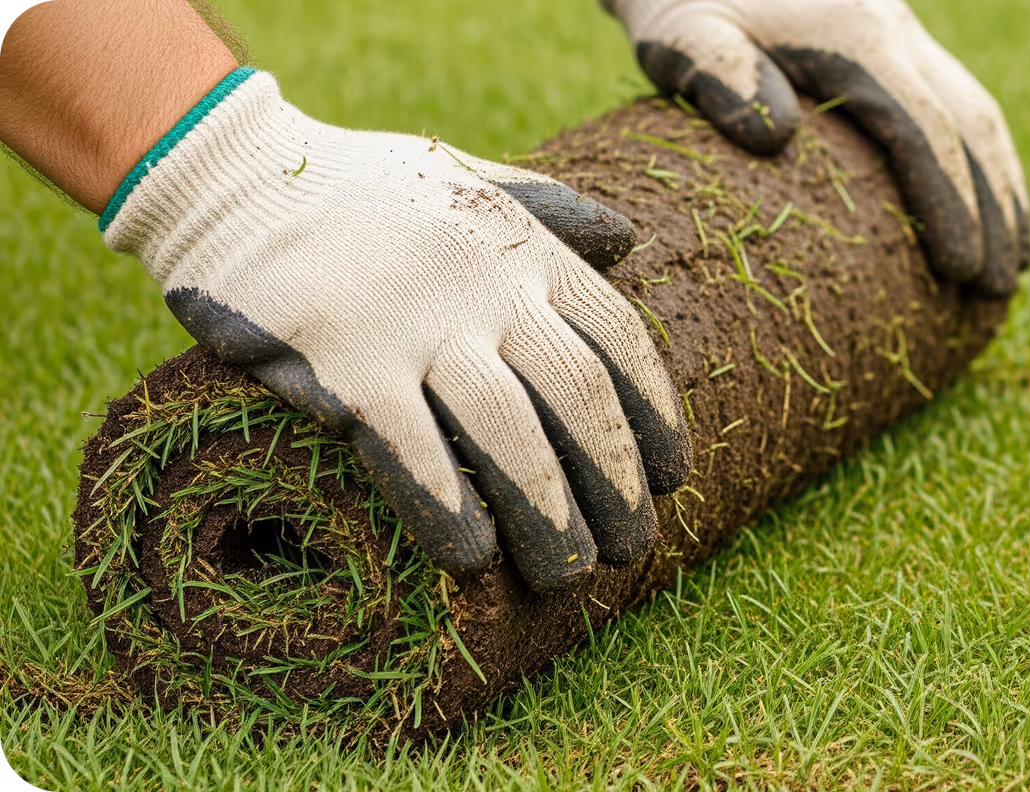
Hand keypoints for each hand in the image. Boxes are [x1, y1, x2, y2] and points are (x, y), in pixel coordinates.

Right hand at [103, 69, 691, 590]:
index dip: (654, 415)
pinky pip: (410, 450)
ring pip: (507, 433)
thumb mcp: (469, 180)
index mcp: (524, 248)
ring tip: (569, 574)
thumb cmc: (359, 188)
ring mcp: (412, 322)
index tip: (674, 476)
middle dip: (615, 482)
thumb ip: (550, 210)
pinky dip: (447, 508)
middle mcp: (482, 285)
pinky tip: (472, 557)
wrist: (228, 174)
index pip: (620, 339)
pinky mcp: (340, 362)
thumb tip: (628, 240)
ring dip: (547, 513)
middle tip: (633, 547)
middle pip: (577, 396)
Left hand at [602, 0, 1029, 296]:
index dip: (949, 205)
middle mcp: (897, 31)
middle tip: (994, 292)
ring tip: (1012, 267)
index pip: (923, 131)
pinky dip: (983, 162)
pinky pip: (959, 104)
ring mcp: (903, 34)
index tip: (959, 273)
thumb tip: (775, 137)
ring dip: (1003, 190)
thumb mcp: (683, 33)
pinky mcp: (896, 42)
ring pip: (978, 114)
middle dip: (992, 212)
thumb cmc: (682, 0)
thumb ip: (718, 75)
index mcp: (857, 36)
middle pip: (970, 128)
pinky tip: (990, 210)